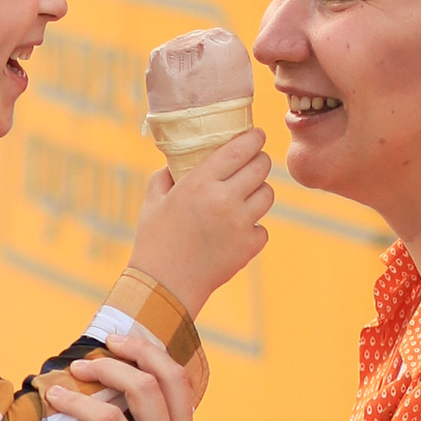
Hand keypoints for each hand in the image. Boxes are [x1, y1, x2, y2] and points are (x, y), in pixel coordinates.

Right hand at [129, 129, 271, 314]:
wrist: (165, 285)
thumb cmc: (155, 240)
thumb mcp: (153, 200)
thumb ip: (167, 174)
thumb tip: (179, 160)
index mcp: (200, 183)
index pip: (240, 149)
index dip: (254, 138)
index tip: (257, 135)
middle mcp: (224, 200)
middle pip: (261, 167)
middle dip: (260, 160)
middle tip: (254, 162)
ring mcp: (240, 224)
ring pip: (268, 194)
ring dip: (259, 192)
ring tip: (245, 196)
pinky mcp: (249, 247)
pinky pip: (263, 227)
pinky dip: (253, 227)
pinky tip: (236, 230)